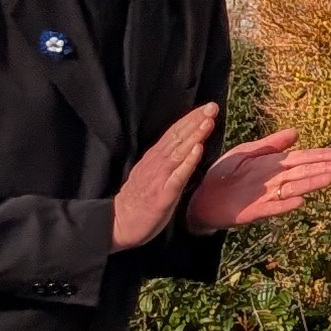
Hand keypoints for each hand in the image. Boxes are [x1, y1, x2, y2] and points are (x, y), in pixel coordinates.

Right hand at [110, 104, 221, 248]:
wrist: (119, 224)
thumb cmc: (139, 202)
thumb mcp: (153, 175)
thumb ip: (167, 162)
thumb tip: (186, 148)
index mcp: (154, 159)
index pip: (173, 135)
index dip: (189, 120)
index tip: (205, 107)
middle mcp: (156, 164)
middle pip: (177, 138)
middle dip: (194, 121)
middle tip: (211, 106)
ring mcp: (159, 178)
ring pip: (178, 152)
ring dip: (193, 136)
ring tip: (207, 121)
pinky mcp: (163, 194)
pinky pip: (177, 176)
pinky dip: (188, 161)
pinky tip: (197, 149)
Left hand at [187, 130, 330, 232]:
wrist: (201, 197)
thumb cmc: (223, 174)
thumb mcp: (245, 152)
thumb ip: (270, 144)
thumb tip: (296, 132)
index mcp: (275, 164)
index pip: (304, 158)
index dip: (323, 156)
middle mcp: (276, 180)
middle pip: (305, 173)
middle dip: (326, 168)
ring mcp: (268, 196)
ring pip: (294, 188)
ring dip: (312, 184)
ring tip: (330, 179)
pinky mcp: (256, 211)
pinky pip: (273, 207)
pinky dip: (286, 205)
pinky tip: (300, 202)